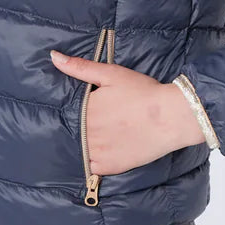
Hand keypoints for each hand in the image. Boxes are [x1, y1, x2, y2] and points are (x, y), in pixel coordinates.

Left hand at [49, 48, 205, 176]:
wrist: (170, 117)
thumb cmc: (142, 92)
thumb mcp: (110, 74)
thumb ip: (80, 67)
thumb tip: (53, 56)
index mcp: (84, 111)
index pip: (68, 114)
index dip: (78, 111)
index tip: (90, 109)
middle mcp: (87, 134)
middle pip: (74, 132)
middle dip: (83, 127)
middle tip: (101, 121)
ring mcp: (97, 153)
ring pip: (80, 150)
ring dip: (86, 144)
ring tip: (102, 135)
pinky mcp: (110, 167)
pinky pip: (92, 168)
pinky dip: (94, 161)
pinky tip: (105, 151)